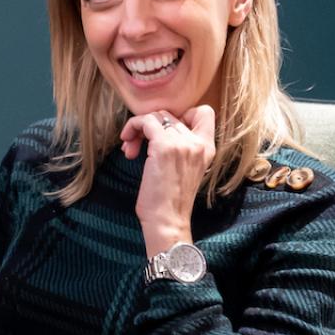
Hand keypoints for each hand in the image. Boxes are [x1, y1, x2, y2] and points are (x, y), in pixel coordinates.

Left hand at [120, 105, 215, 256]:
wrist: (167, 222)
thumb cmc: (171, 202)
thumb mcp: (186, 170)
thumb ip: (182, 149)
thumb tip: (158, 131)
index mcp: (207, 148)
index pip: (204, 112)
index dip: (181, 114)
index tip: (163, 132)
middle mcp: (198, 142)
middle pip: (171, 115)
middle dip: (150, 127)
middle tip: (137, 146)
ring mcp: (182, 143)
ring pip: (156, 116)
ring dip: (138, 129)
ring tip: (130, 149)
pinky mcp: (163, 147)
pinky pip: (145, 122)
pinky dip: (133, 128)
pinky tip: (127, 147)